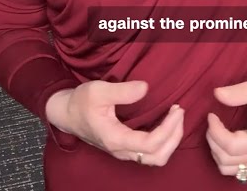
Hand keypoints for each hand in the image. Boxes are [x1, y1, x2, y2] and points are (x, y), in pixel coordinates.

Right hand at [46, 80, 185, 166]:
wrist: (66, 114)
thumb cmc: (80, 102)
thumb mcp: (98, 91)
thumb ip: (122, 91)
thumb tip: (145, 88)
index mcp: (115, 139)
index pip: (150, 143)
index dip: (169, 128)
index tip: (176, 109)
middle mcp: (121, 150)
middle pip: (158, 156)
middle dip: (175, 136)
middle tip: (180, 112)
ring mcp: (123, 151)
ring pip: (156, 158)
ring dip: (171, 141)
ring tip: (176, 118)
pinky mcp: (126, 148)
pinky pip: (151, 153)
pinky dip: (165, 141)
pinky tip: (167, 123)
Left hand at [205, 74, 246, 178]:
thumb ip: (240, 91)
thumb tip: (217, 95)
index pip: (233, 145)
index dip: (216, 132)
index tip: (212, 115)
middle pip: (228, 159)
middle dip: (213, 140)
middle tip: (212, 122)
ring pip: (230, 168)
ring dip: (217, 152)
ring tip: (216, 133)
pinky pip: (237, 170)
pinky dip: (225, 158)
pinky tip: (225, 142)